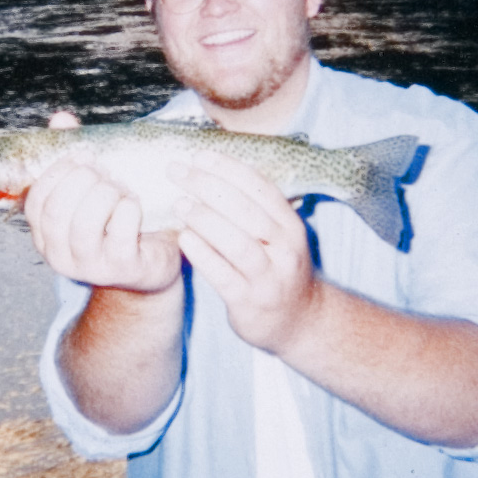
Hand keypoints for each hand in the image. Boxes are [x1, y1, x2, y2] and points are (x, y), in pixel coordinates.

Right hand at [25, 112, 182, 292]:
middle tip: (104, 172)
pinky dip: (128, 208)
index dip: (58, 172)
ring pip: (85, 223)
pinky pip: (120, 231)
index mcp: (46, 235)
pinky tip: (134, 204)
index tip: (83, 157)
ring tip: (119, 189)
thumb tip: (60, 119)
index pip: (36, 201)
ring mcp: (90, 266)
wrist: (151, 264)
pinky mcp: (122, 268)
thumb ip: (73, 155)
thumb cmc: (116, 221)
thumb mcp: (91, 191)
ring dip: (105, 194)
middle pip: (57, 211)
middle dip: (82, 181)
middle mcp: (60, 255)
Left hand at [172, 151, 319, 354]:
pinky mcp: (250, 302)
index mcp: (290, 225)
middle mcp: (285, 249)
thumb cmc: (277, 268)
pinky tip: (183, 238)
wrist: (299, 321)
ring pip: (237, 243)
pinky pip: (224, 275)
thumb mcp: (278, 236)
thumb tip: (212, 170)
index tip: (199, 156)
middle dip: (208, 186)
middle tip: (178, 172)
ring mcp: (269, 277)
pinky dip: (203, 254)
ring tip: (179, 204)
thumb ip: (254, 208)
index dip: (228, 168)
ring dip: (205, 220)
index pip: (260, 188)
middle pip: (246, 210)